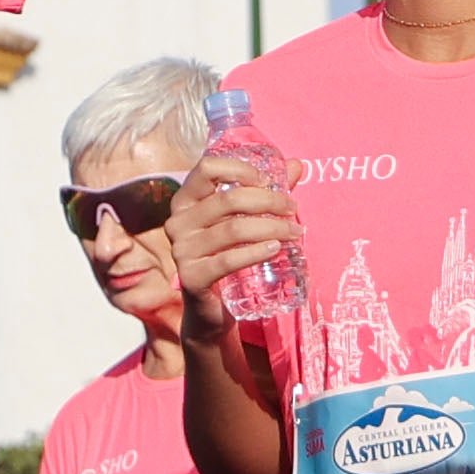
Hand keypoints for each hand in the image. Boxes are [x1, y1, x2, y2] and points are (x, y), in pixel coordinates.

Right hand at [166, 153, 298, 334]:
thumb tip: (297, 165)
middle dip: (268, 201)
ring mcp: (181, 250)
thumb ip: (265, 192)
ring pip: (233, 229)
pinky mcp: (191, 277)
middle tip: (292, 208)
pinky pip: (228, 260)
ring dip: (271, 227)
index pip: (207, 169)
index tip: (267, 181)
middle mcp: (177, 222)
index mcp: (186, 200)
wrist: (212, 308)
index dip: (239, 170)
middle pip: (227, 200)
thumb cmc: (228, 255)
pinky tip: (275, 249)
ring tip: (294, 232)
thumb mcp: (242, 220)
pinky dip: (255, 252)